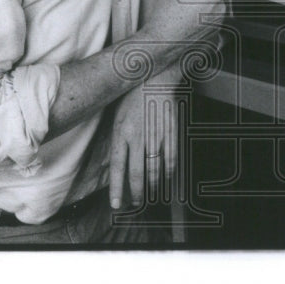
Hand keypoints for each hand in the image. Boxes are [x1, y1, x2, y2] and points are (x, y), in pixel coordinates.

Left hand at [108, 80, 178, 209]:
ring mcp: (156, 135)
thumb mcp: (116, 117)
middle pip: (137, 172)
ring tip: (152, 195)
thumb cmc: (131, 97)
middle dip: (136, 193)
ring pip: (155, 168)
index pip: (118, 167)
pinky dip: (169, 171)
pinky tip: (167, 179)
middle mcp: (138, 136)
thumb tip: (113, 163)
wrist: (154, 77)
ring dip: (153, 186)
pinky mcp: (170, 131)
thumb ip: (116, 140)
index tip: (117, 205)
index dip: (117, 189)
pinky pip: (171, 157)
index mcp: (121, 133)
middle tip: (136, 204)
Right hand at [141, 0, 262, 48]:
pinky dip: (200, 18)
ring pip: (212, 5)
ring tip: (183, 13)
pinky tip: (186, 23)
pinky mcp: (214, 34)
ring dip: (201, 5)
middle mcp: (218, 10)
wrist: (161, 45)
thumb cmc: (165, 19)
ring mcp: (217, 23)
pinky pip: (210, 19)